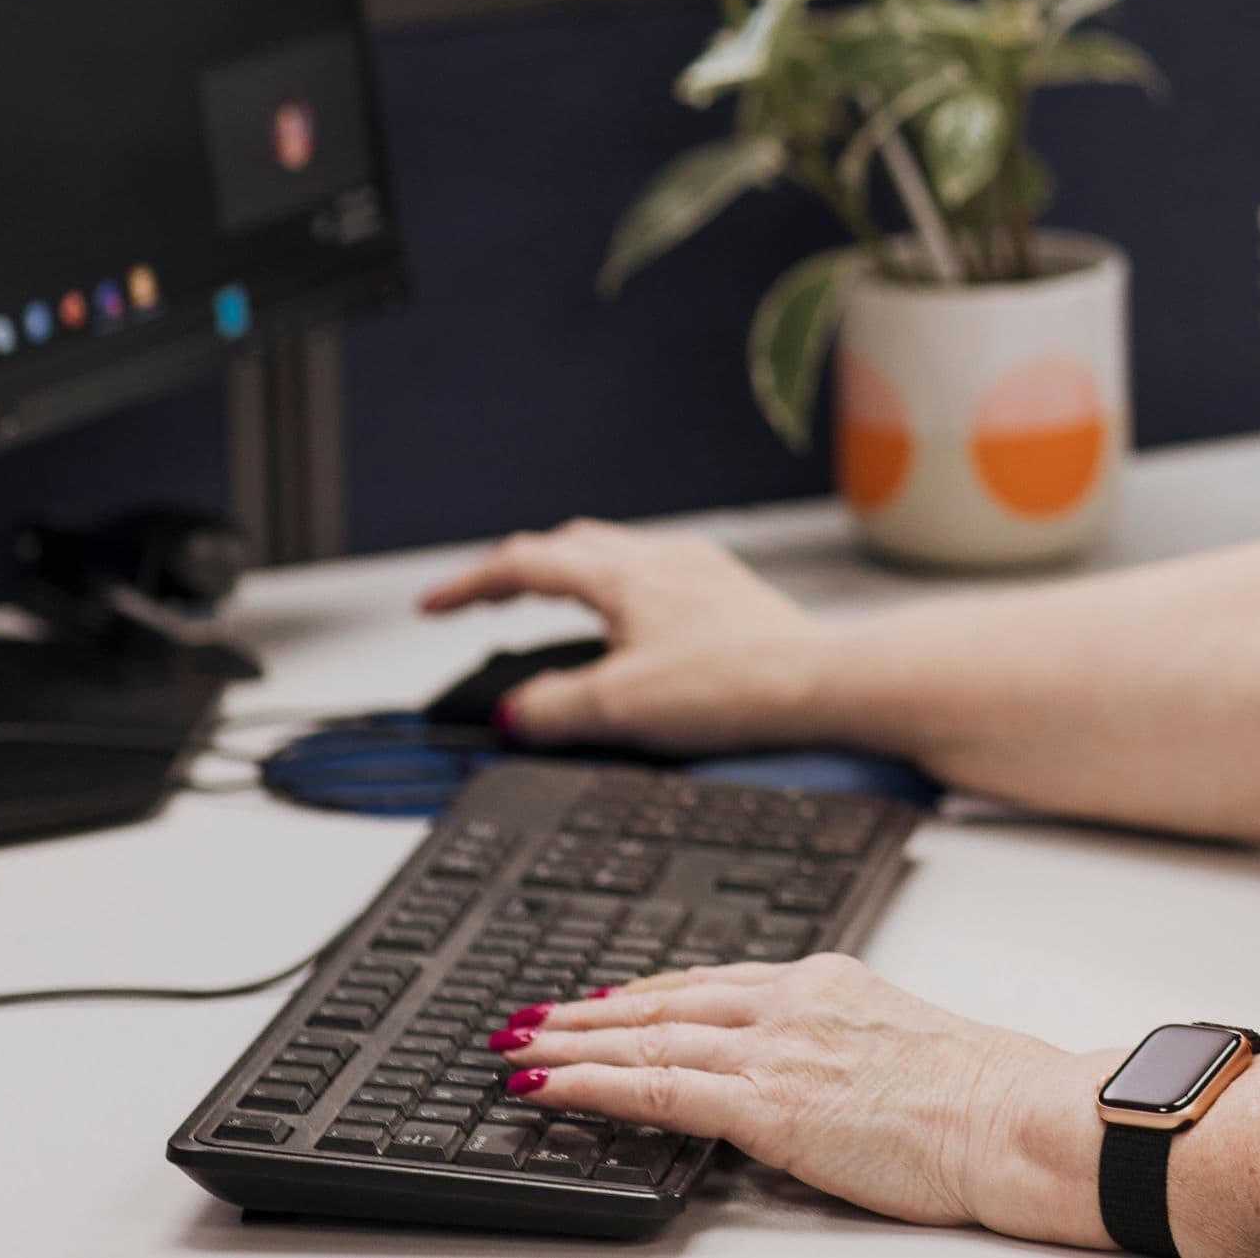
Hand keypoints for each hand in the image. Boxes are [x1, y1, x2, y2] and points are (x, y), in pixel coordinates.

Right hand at [416, 519, 823, 752]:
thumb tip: (514, 713)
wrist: (827, 684)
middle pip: (568, 547)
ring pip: (614, 555)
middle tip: (482, 601)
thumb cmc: (739, 684)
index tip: (432, 605)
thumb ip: (552, 709)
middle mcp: (663, 558)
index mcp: (624, 574)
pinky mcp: (731, 595)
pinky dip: (615, 592)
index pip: (524, 564)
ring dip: (569, 575)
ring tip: (547, 607)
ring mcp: (702, 571)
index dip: (468, 586)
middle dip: (516, 571)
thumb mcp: (620, 707)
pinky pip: (653, 576)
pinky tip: (628, 626)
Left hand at [500, 956, 1106, 1242]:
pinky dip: (590, 1084)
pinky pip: (654, 1087)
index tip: (603, 1001)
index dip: (645, 994)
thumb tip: (807, 1073)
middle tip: (529, 1018)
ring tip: (516, 1049)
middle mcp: (794, 1002)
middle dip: (586, 1013)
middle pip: (664, 1002)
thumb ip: (840, 1044)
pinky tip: (548, 1086)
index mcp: (830, 982)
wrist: (1012, 1115)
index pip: (713, 982)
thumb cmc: (983, 1094)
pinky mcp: (766, 1102)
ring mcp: (776, 1048)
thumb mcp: (902, 1043)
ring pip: (645, 1037)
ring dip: (568, 1043)